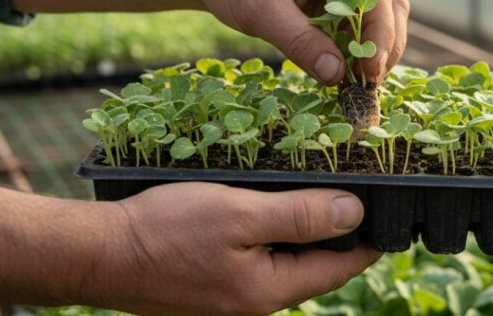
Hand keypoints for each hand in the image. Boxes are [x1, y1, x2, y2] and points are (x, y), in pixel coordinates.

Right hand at [102, 183, 381, 315]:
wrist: (102, 253)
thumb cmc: (167, 230)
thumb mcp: (240, 214)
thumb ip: (300, 215)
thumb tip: (356, 212)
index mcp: (271, 291)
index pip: (341, 267)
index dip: (369, 238)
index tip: (390, 208)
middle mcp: (258, 304)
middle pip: (317, 266)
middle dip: (339, 231)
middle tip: (356, 188)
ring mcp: (235, 299)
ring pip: (289, 262)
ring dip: (305, 229)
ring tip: (317, 191)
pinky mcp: (216, 287)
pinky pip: (261, 260)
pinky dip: (274, 234)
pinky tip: (270, 208)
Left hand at [188, 0, 409, 84]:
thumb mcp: (261, 11)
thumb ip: (300, 42)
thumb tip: (338, 75)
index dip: (380, 34)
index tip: (368, 71)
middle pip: (388, 5)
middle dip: (384, 46)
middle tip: (368, 83)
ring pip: (379, 19)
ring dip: (374, 52)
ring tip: (358, 83)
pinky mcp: (333, 3)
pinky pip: (357, 29)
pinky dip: (356, 53)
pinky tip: (345, 74)